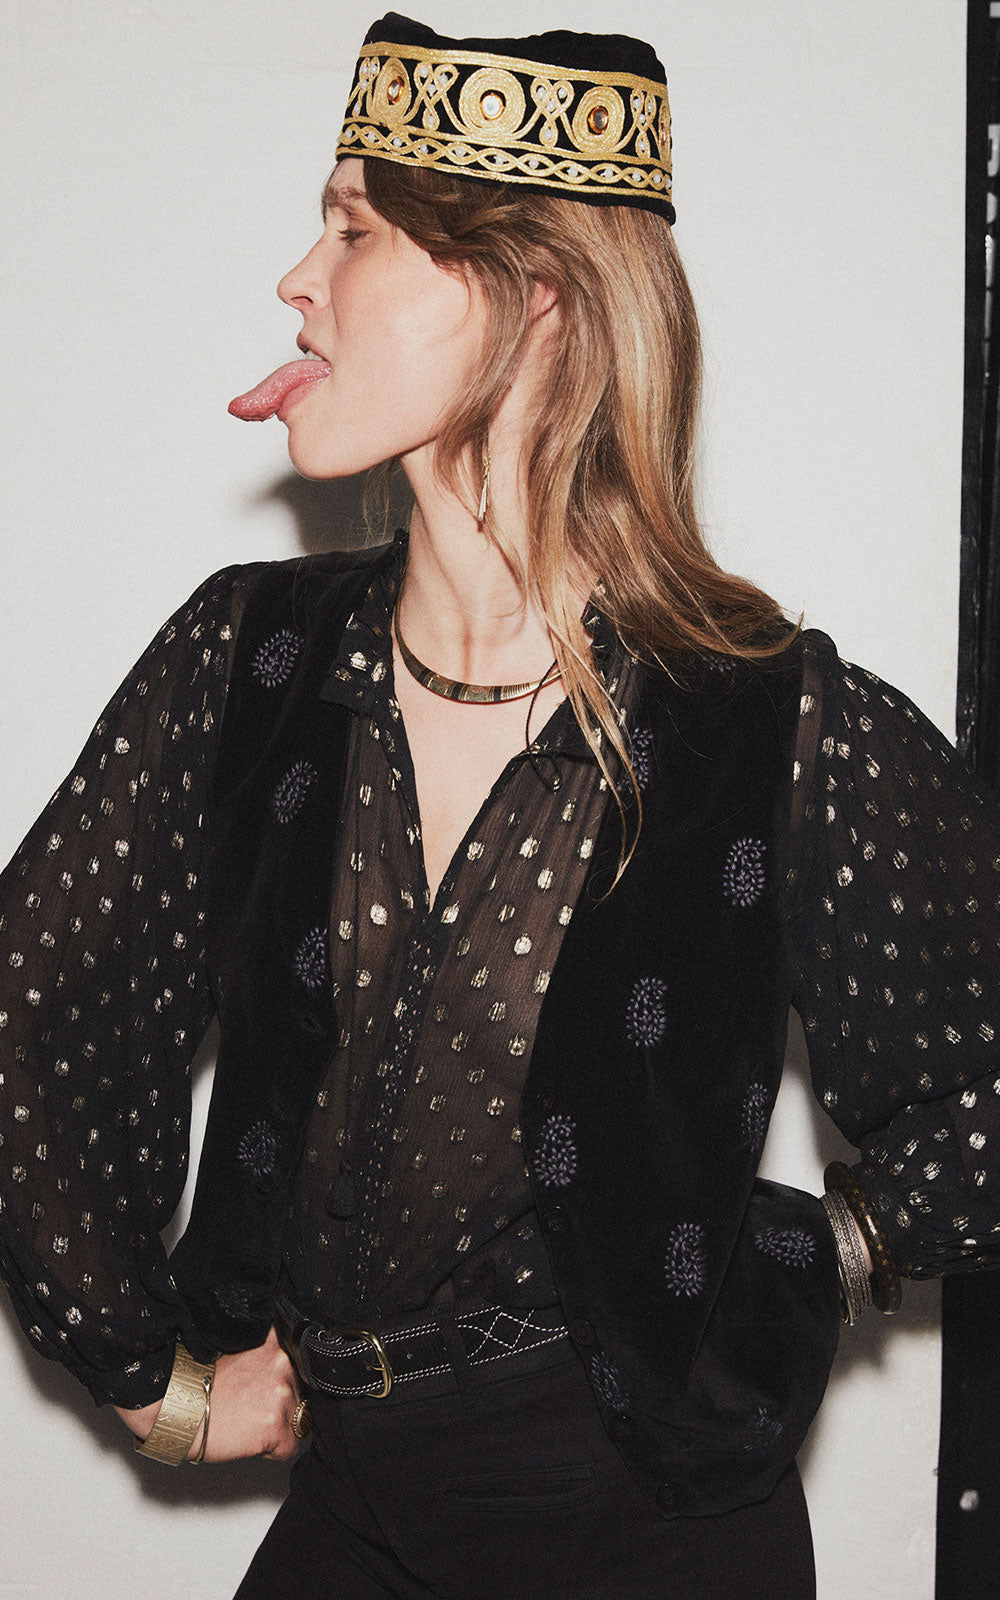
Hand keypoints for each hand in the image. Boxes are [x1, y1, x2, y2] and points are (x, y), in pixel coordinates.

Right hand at [115, 1326, 302, 1461]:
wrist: (178, 1406)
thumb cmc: (200, 1383)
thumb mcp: (242, 1353)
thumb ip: (268, 1357)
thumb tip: (287, 1370)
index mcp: (274, 1342)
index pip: (303, 1364)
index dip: (286, 1380)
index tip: (271, 1388)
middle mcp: (282, 1364)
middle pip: (300, 1393)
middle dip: (280, 1404)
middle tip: (250, 1407)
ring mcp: (281, 1394)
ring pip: (298, 1420)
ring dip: (277, 1426)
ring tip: (247, 1422)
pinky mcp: (276, 1426)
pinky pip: (290, 1447)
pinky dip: (274, 1450)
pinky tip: (250, 1439)